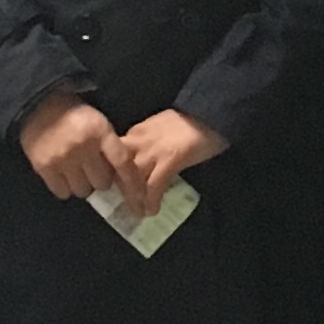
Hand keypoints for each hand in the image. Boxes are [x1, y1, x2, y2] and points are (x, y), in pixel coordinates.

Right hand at [19, 89, 129, 203]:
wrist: (38, 104)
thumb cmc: (73, 114)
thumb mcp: (98, 122)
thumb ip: (109, 145)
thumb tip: (121, 176)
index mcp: (100, 132)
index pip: (122, 162)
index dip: (132, 181)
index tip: (137, 195)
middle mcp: (83, 147)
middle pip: (102, 182)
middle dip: (100, 180)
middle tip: (94, 171)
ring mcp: (63, 158)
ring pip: (82, 190)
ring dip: (83, 185)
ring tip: (77, 172)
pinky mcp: (44, 167)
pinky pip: (62, 192)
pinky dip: (65, 187)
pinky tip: (63, 175)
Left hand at [105, 107, 229, 215]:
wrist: (211, 112)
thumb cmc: (190, 122)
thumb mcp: (160, 128)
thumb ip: (147, 142)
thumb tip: (141, 162)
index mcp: (137, 132)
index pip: (113, 155)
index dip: (112, 173)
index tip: (116, 188)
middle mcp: (139, 140)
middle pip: (117, 167)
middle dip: (119, 188)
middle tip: (123, 205)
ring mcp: (153, 150)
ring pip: (132, 178)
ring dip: (133, 199)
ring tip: (138, 211)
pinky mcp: (170, 159)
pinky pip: (153, 185)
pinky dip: (151, 200)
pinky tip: (152, 210)